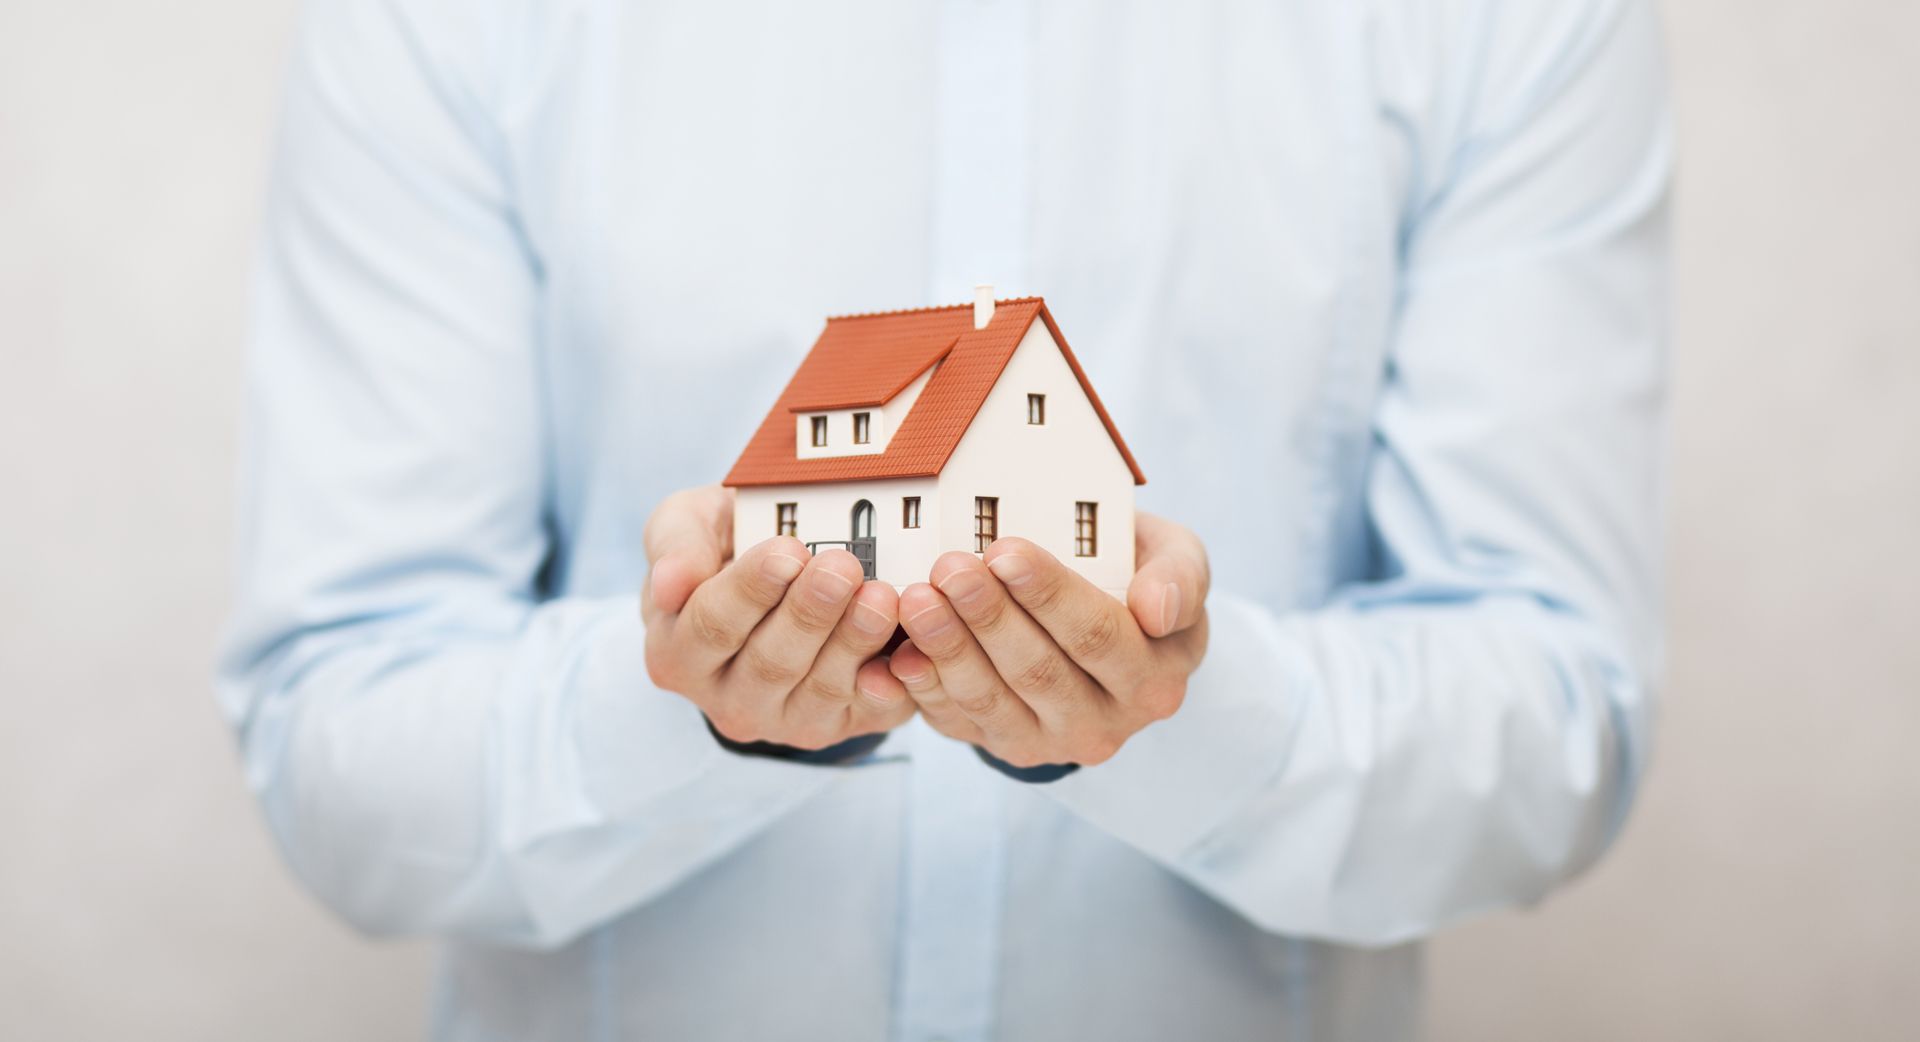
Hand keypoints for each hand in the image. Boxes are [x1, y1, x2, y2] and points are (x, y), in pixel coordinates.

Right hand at [641, 485, 914, 749]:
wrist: (780, 575)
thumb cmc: (727, 545)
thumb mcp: (688, 525)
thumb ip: (675, 545)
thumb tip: (670, 585)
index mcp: (678, 653)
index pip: (713, 626)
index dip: (752, 590)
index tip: (788, 551)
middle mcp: (728, 700)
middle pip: (770, 663)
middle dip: (810, 614)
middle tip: (843, 567)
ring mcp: (786, 720)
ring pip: (821, 690)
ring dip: (854, 643)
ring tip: (880, 597)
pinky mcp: (842, 726)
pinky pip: (868, 713)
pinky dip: (889, 685)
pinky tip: (906, 653)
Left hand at [880, 513, 1209, 768]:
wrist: (1106, 627)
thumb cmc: (1138, 579)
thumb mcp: (1180, 562)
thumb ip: (1181, 578)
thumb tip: (1157, 610)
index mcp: (1153, 680)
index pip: (1098, 635)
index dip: (1049, 595)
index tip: (1005, 552)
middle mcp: (1104, 724)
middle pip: (1038, 671)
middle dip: (988, 618)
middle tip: (948, 569)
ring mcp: (1048, 743)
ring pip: (992, 700)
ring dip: (948, 649)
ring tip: (917, 600)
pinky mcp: (1000, 745)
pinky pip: (958, 721)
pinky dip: (926, 688)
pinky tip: (900, 653)